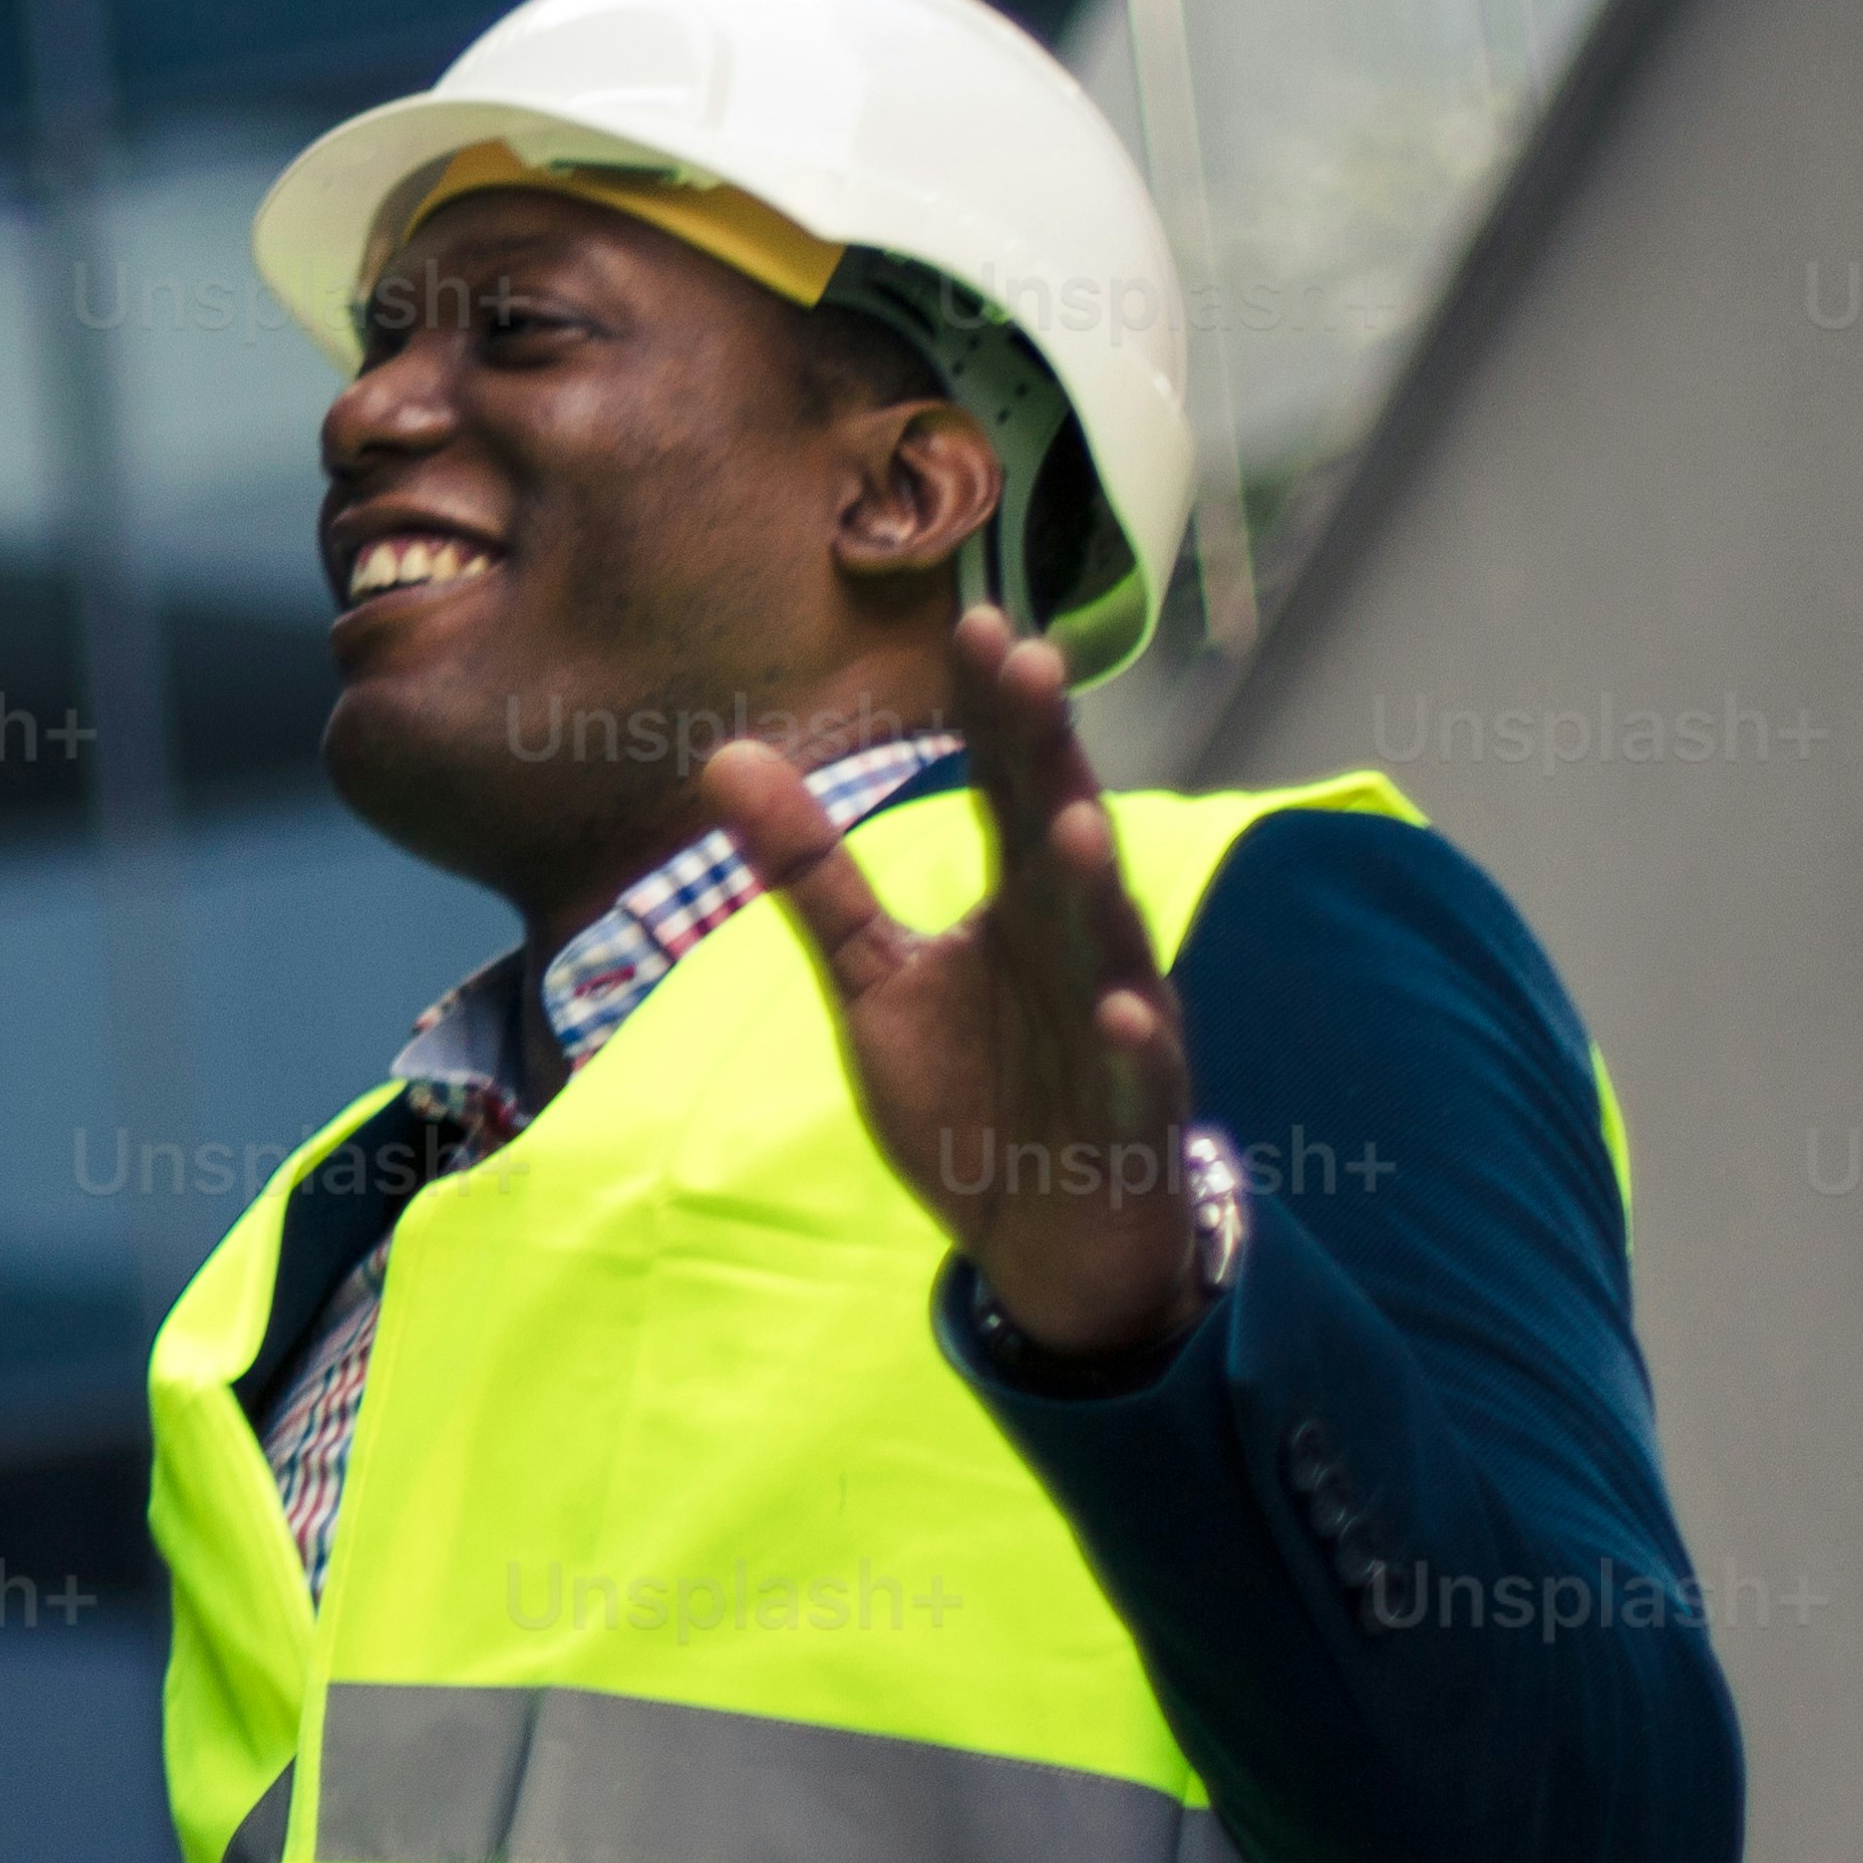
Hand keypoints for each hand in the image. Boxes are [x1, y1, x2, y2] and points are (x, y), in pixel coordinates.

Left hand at [711, 609, 1205, 1379]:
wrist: (1050, 1236)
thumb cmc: (975, 1094)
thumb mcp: (872, 980)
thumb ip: (813, 871)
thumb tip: (724, 755)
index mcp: (1019, 903)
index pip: (1008, 786)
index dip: (993, 714)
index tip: (974, 625)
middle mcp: (1075, 945)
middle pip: (1061, 835)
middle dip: (1049, 758)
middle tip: (1030, 665)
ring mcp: (1114, 1024)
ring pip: (1109, 946)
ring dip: (1095, 886)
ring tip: (1073, 820)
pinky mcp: (1133, 1115)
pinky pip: (1138, 1074)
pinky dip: (1134, 1041)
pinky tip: (1125, 1011)